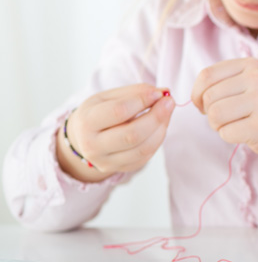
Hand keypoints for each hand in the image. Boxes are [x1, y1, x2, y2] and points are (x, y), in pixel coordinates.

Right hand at [57, 84, 174, 182]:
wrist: (83, 138)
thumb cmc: (99, 112)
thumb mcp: (108, 97)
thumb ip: (135, 92)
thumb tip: (163, 92)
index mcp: (87, 122)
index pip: (119, 111)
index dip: (143, 100)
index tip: (158, 92)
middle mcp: (93, 146)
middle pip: (132, 135)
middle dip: (156, 116)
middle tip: (169, 102)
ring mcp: (106, 162)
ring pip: (143, 148)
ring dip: (161, 128)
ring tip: (167, 112)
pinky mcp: (121, 169)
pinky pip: (146, 156)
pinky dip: (158, 139)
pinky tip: (160, 126)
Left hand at [191, 58, 257, 173]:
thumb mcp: (253, 82)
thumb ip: (225, 81)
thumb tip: (195, 96)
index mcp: (252, 65)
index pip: (207, 75)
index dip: (197, 93)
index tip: (204, 105)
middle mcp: (257, 80)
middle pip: (209, 97)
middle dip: (210, 112)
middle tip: (226, 119)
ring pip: (214, 115)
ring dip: (218, 126)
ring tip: (235, 125)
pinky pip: (225, 133)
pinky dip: (229, 137)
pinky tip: (245, 133)